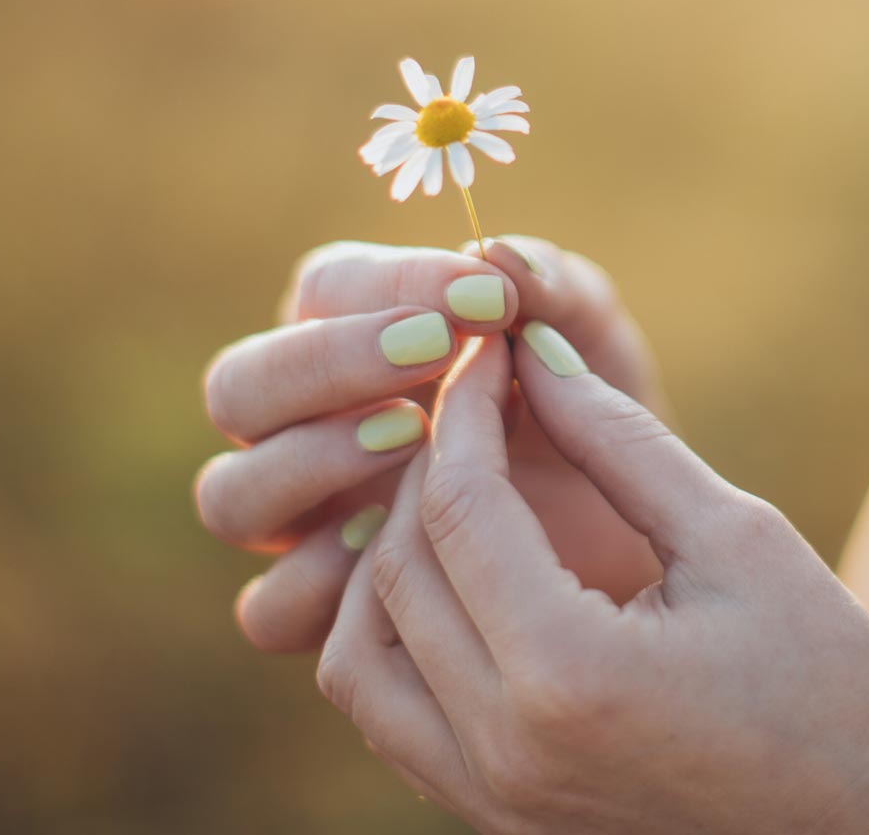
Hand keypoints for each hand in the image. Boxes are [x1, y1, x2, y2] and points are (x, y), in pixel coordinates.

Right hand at [195, 238, 664, 651]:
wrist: (637, 549)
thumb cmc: (598, 426)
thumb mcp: (593, 351)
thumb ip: (557, 294)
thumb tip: (499, 254)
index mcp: (353, 338)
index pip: (322, 290)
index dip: (390, 285)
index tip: (485, 298)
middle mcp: (303, 428)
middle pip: (238, 387)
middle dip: (327, 364)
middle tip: (432, 355)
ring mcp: (302, 524)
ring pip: (231, 495)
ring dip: (309, 462)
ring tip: (414, 441)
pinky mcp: (321, 614)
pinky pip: (269, 609)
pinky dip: (319, 581)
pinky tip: (404, 546)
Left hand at [316, 329, 868, 833]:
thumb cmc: (833, 683)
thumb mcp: (737, 538)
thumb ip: (620, 440)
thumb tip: (534, 355)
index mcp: (570, 674)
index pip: (461, 508)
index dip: (467, 411)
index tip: (490, 351)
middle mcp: (504, 749)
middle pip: (399, 570)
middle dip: (427, 467)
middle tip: (479, 405)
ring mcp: (490, 798)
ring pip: (361, 653)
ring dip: (389, 557)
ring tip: (458, 492)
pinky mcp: (494, 818)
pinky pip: (391, 717)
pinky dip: (398, 634)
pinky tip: (460, 578)